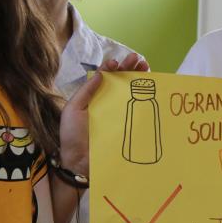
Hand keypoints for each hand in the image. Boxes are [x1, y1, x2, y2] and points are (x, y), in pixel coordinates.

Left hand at [58, 54, 150, 175]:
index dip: (113, 68)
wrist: (77, 162)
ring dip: (139, 79)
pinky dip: (145, 100)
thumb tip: (101, 73)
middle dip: (131, 69)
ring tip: (145, 68)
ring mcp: (118, 115)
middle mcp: (108, 104)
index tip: (117, 62)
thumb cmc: (72, 135)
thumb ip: (86, 91)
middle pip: (121, 82)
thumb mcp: (73, 109)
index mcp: (94, 98)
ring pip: (131, 93)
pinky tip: (150, 89)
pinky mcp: (126, 127)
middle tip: (138, 60)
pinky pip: (137, 112)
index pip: (106, 78)